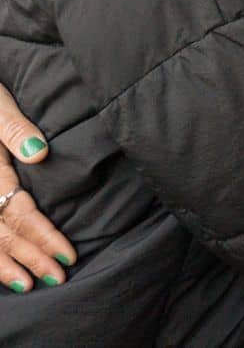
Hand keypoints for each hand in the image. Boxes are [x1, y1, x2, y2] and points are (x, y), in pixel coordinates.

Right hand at [0, 85, 74, 290]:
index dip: (42, 236)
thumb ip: (15, 129)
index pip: (18, 212)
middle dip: (28, 258)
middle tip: (56, 279)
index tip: (66, 255)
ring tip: (28, 285)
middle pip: (1, 232)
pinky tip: (3, 272)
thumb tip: (38, 153)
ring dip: (4, 264)